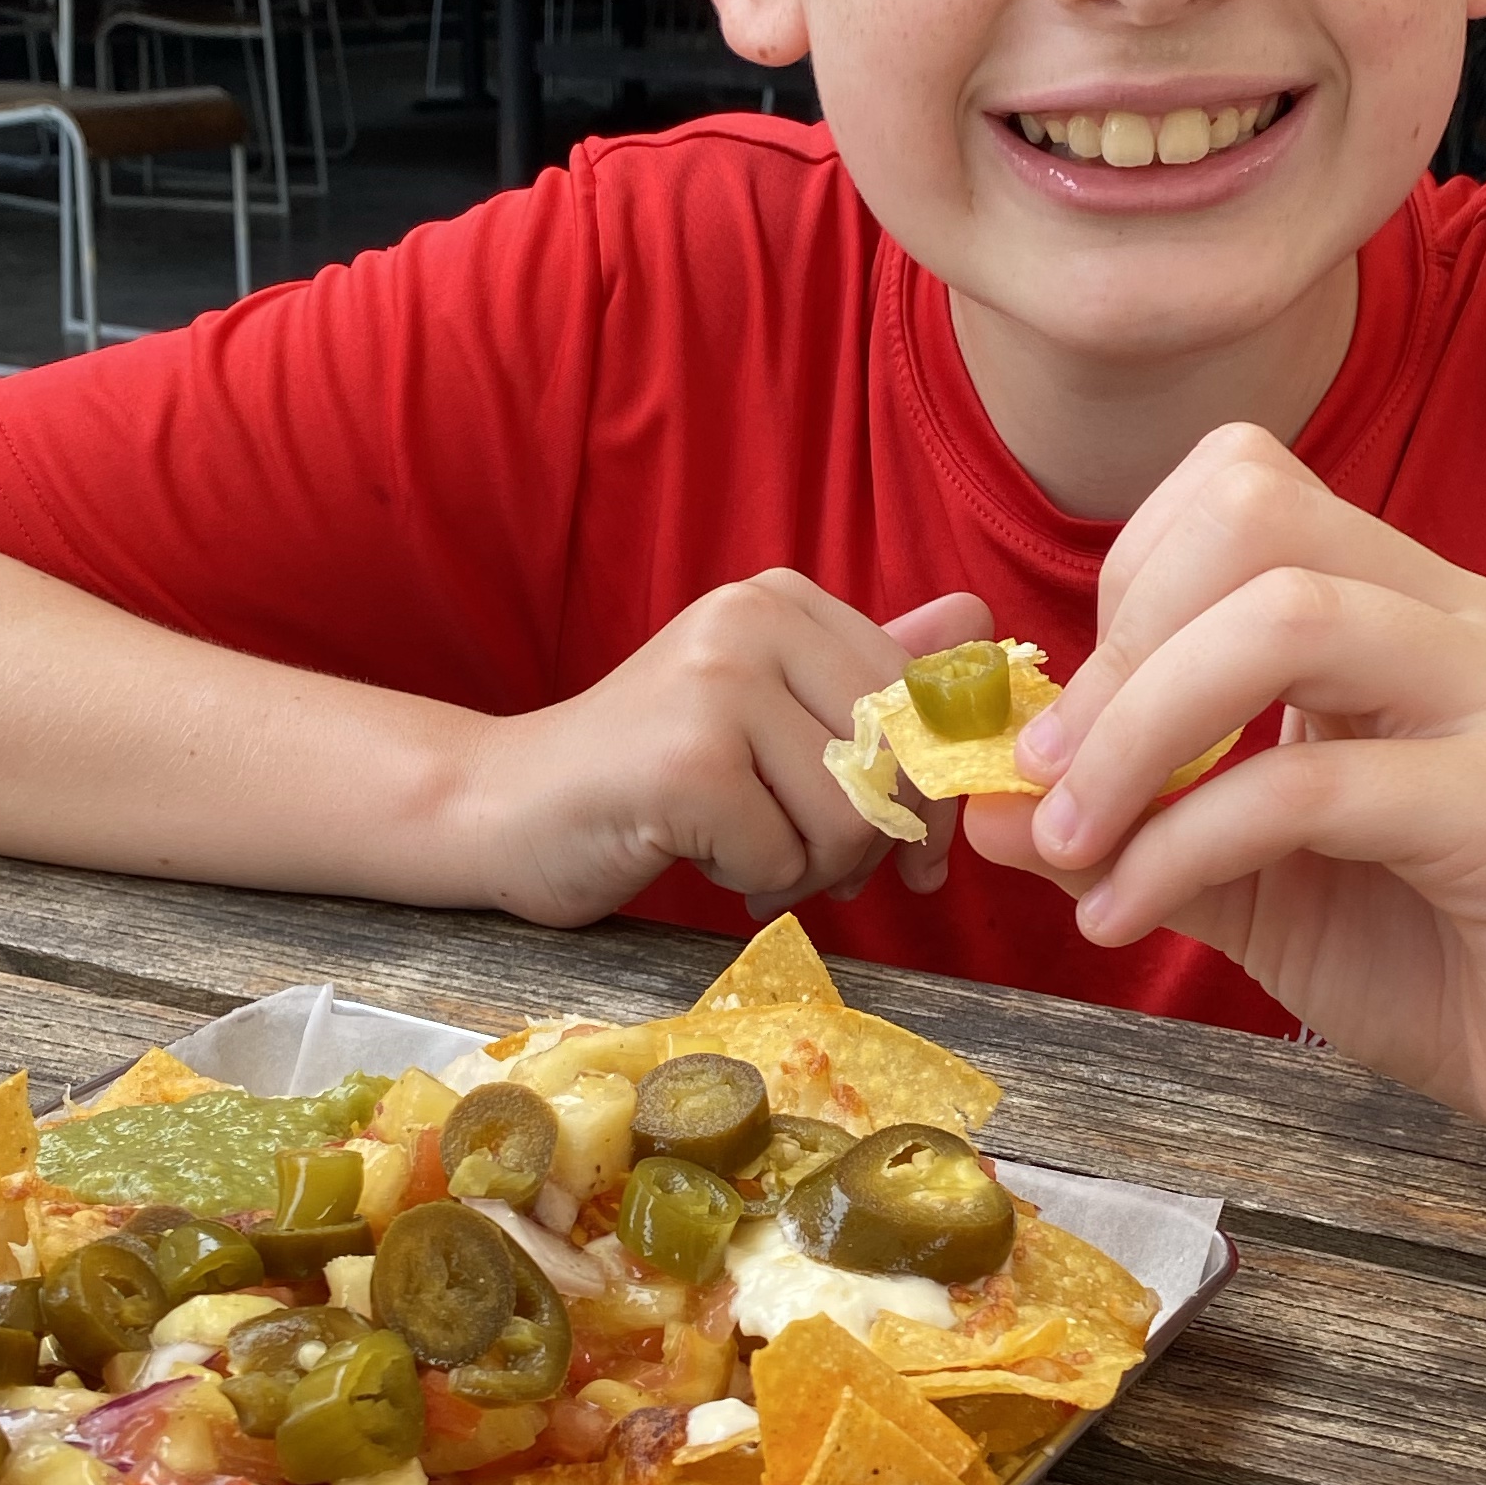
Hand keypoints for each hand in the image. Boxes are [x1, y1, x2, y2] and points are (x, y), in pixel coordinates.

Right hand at [462, 576, 993, 931]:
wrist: (505, 808)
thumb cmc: (648, 775)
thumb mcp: (768, 712)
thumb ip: (866, 673)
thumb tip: (980, 625)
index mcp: (782, 601)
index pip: (920, 703)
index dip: (925, 792)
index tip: (901, 846)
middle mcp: (751, 621)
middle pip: (894, 761)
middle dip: (870, 840)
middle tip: (811, 865)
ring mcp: (715, 686)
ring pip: (848, 817)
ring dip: (812, 870)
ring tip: (753, 862)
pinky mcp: (685, 763)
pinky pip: (783, 857)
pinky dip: (755, 883)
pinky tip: (706, 863)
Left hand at [968, 427, 1485, 1190]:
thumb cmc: (1440, 962)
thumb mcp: (1252, 884)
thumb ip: (1131, 829)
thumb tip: (982, 806)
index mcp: (1400, 605)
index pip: (1238, 490)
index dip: (1122, 590)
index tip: (1064, 730)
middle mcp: (1460, 619)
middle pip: (1253, 515)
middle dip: (1115, 650)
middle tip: (1051, 785)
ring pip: (1285, 618)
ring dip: (1138, 730)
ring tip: (1076, 848)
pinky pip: (1317, 783)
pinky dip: (1189, 842)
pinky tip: (1132, 915)